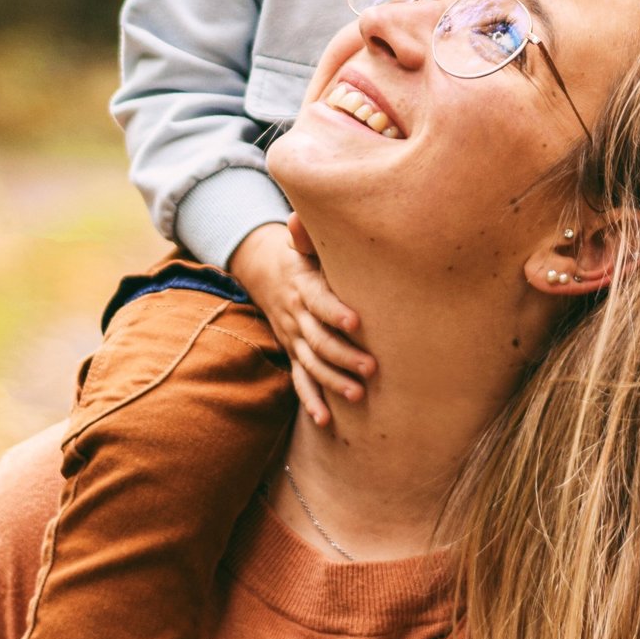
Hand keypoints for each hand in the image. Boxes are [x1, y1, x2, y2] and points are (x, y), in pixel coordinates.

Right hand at [229, 217, 374, 427]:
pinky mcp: (294, 352)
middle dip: (344, 355)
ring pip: (312, 363)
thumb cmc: (303, 253)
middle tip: (372, 368)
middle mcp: (297, 314)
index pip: (319, 299)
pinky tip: (325, 419)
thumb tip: (296, 219)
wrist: (268, 271)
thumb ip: (306, 234)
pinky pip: (300, 379)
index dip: (335, 311)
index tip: (357, 322)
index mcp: (304, 284)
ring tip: (358, 395)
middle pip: (318, 338)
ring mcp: (294, 337)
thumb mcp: (305, 240)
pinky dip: (310, 399)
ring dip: (333, 381)